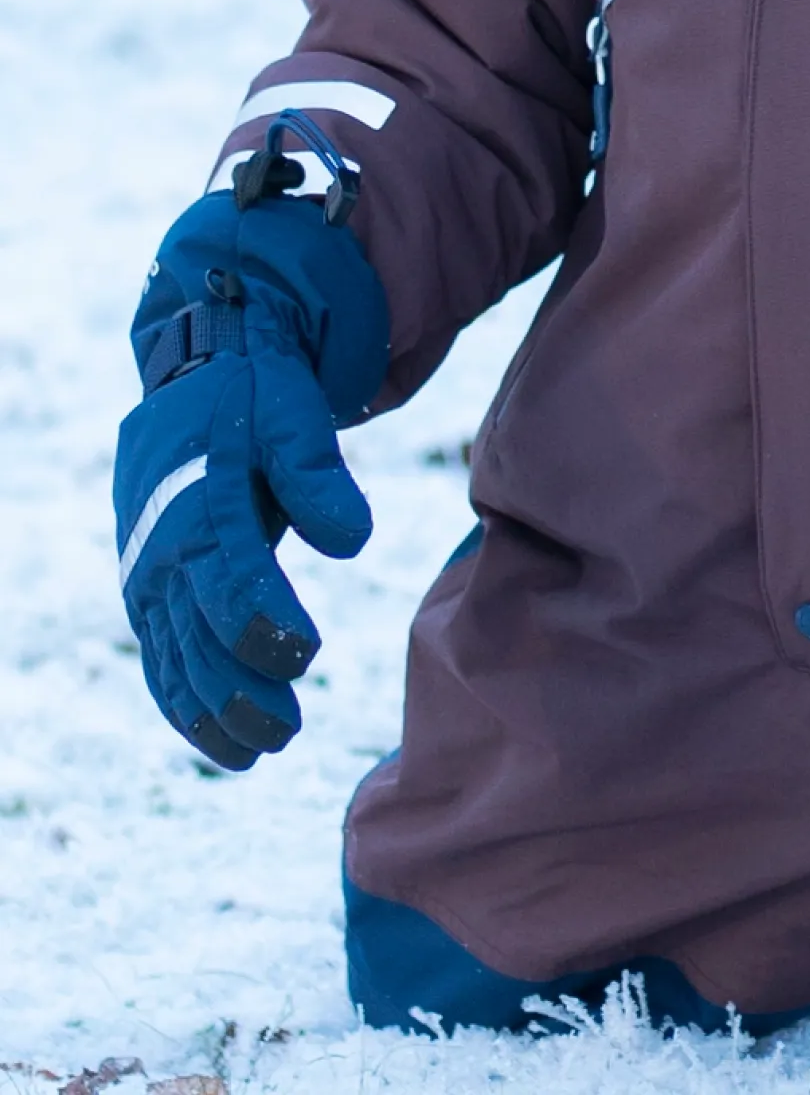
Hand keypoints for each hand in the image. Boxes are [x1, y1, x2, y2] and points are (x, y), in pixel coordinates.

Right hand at [115, 191, 387, 767]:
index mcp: (196, 498)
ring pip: (170, 658)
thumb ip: (319, 471)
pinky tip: (224, 740)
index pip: (225, 575)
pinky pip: (161, 656)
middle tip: (287, 731)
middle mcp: (160, 544)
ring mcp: (148, 572)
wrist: (202, 369)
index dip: (259, 620)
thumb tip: (351, 541)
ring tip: (260, 750)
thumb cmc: (260, 393)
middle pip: (192, 634)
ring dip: (210, 712)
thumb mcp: (294, 411)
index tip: (303, 654)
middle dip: (236, 689)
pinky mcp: (152, 588)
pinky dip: (185, 702)